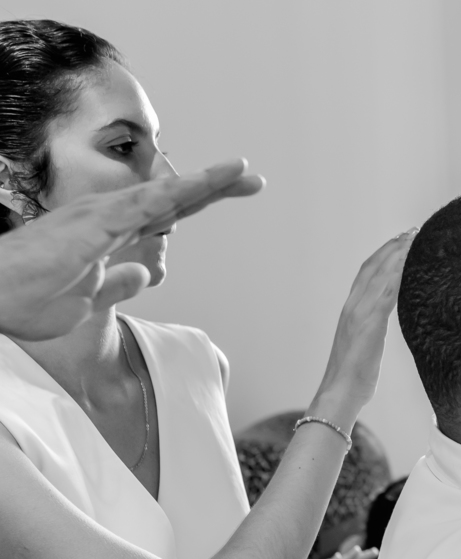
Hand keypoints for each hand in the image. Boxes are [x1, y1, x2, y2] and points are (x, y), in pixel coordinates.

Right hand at [0, 159, 263, 339]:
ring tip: (240, 171)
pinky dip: (170, 193)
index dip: (197, 202)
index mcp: (108, 235)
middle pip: (170, 198)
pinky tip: (198, 185)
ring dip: (201, 183)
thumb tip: (147, 272)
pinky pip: (139, 206)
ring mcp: (98, 217)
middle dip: (212, 187)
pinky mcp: (91, 225)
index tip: (231, 192)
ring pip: (162, 194)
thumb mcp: (87, 301)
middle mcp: (106, 218)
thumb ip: (119, 284)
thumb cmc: (23, 299)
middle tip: (253, 177)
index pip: (162, 214)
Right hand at [309, 230, 414, 427]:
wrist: (340, 392)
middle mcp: (352, 306)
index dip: (382, 255)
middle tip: (410, 231)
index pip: (366, 274)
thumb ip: (371, 331)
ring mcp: (359, 313)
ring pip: (379, 274)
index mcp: (350, 310)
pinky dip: (397, 274)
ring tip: (413, 238)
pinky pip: (386, 292)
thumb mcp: (364, 346)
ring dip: (397, 254)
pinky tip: (409, 263)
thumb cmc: (353, 377)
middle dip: (392, 247)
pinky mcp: (369, 323)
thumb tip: (380, 328)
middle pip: (373, 266)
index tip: (398, 242)